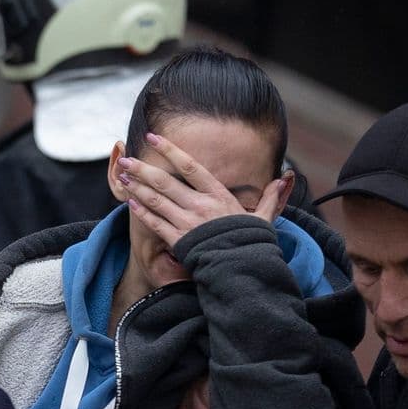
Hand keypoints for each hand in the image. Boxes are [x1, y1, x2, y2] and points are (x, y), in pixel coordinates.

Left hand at [118, 132, 291, 249]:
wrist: (242, 271)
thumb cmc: (252, 244)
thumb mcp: (264, 218)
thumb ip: (271, 197)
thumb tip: (284, 178)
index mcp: (218, 195)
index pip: (190, 166)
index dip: (170, 150)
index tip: (153, 138)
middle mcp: (200, 206)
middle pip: (165, 181)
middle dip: (143, 169)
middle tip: (126, 159)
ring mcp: (187, 223)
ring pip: (156, 200)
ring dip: (137, 187)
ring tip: (123, 176)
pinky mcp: (178, 241)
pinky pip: (155, 223)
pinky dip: (142, 212)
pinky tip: (130, 202)